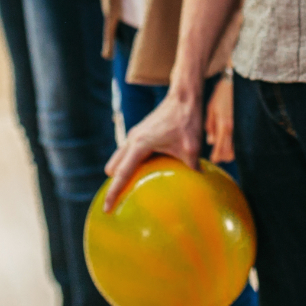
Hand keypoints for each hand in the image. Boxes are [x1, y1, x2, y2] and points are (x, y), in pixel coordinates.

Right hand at [103, 89, 203, 210]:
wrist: (183, 96)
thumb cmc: (187, 120)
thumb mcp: (192, 148)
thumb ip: (191, 169)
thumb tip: (198, 188)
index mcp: (140, 144)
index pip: (121, 174)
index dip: (113, 192)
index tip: (106, 209)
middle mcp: (132, 139)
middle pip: (115, 167)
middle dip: (114, 183)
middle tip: (120, 202)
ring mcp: (135, 135)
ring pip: (120, 158)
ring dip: (121, 172)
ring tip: (131, 189)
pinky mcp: (141, 133)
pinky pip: (129, 153)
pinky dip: (131, 163)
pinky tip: (147, 172)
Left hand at [204, 74, 234, 163]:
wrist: (240, 80)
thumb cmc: (223, 92)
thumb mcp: (211, 107)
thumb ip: (210, 126)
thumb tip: (210, 141)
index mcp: (224, 125)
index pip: (220, 150)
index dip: (216, 157)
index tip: (213, 159)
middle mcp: (235, 129)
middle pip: (230, 155)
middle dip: (223, 157)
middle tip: (217, 154)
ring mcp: (243, 127)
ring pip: (238, 150)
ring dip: (230, 152)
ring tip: (224, 147)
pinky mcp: (249, 124)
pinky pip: (243, 141)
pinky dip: (237, 145)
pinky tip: (232, 140)